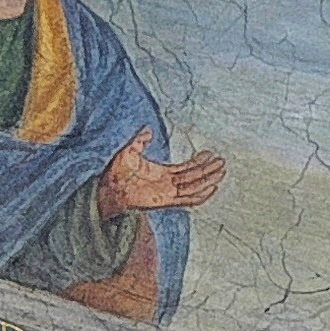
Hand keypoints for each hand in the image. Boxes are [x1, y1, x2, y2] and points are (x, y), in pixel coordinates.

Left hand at [103, 135, 227, 211]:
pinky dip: (201, 195)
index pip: (186, 168)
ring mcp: (168, 193)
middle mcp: (168, 184)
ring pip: (195, 186)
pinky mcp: (166, 201)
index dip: (198, 161)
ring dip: (209, 179)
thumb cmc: (115, 173)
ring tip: (221, 171)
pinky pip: (188, 199)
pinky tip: (212, 188)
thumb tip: (147, 129)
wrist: (108, 189)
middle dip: (209, 169)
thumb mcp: (128, 151)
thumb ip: (139, 140)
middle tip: (222, 161)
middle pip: (194, 177)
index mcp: (162, 174)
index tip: (209, 153)